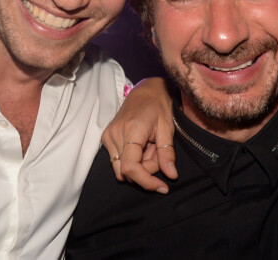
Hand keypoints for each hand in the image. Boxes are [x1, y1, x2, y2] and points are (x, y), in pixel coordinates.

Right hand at [102, 77, 176, 193]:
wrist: (145, 90)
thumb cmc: (159, 105)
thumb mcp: (168, 127)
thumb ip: (167, 152)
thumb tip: (171, 175)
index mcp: (131, 130)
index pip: (131, 168)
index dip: (146, 182)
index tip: (162, 186)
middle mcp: (115, 134)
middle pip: (127, 171)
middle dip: (147, 170)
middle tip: (158, 150)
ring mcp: (108, 136)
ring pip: (123, 168)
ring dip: (140, 164)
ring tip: (151, 146)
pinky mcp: (107, 138)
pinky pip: (119, 160)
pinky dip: (133, 159)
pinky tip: (143, 145)